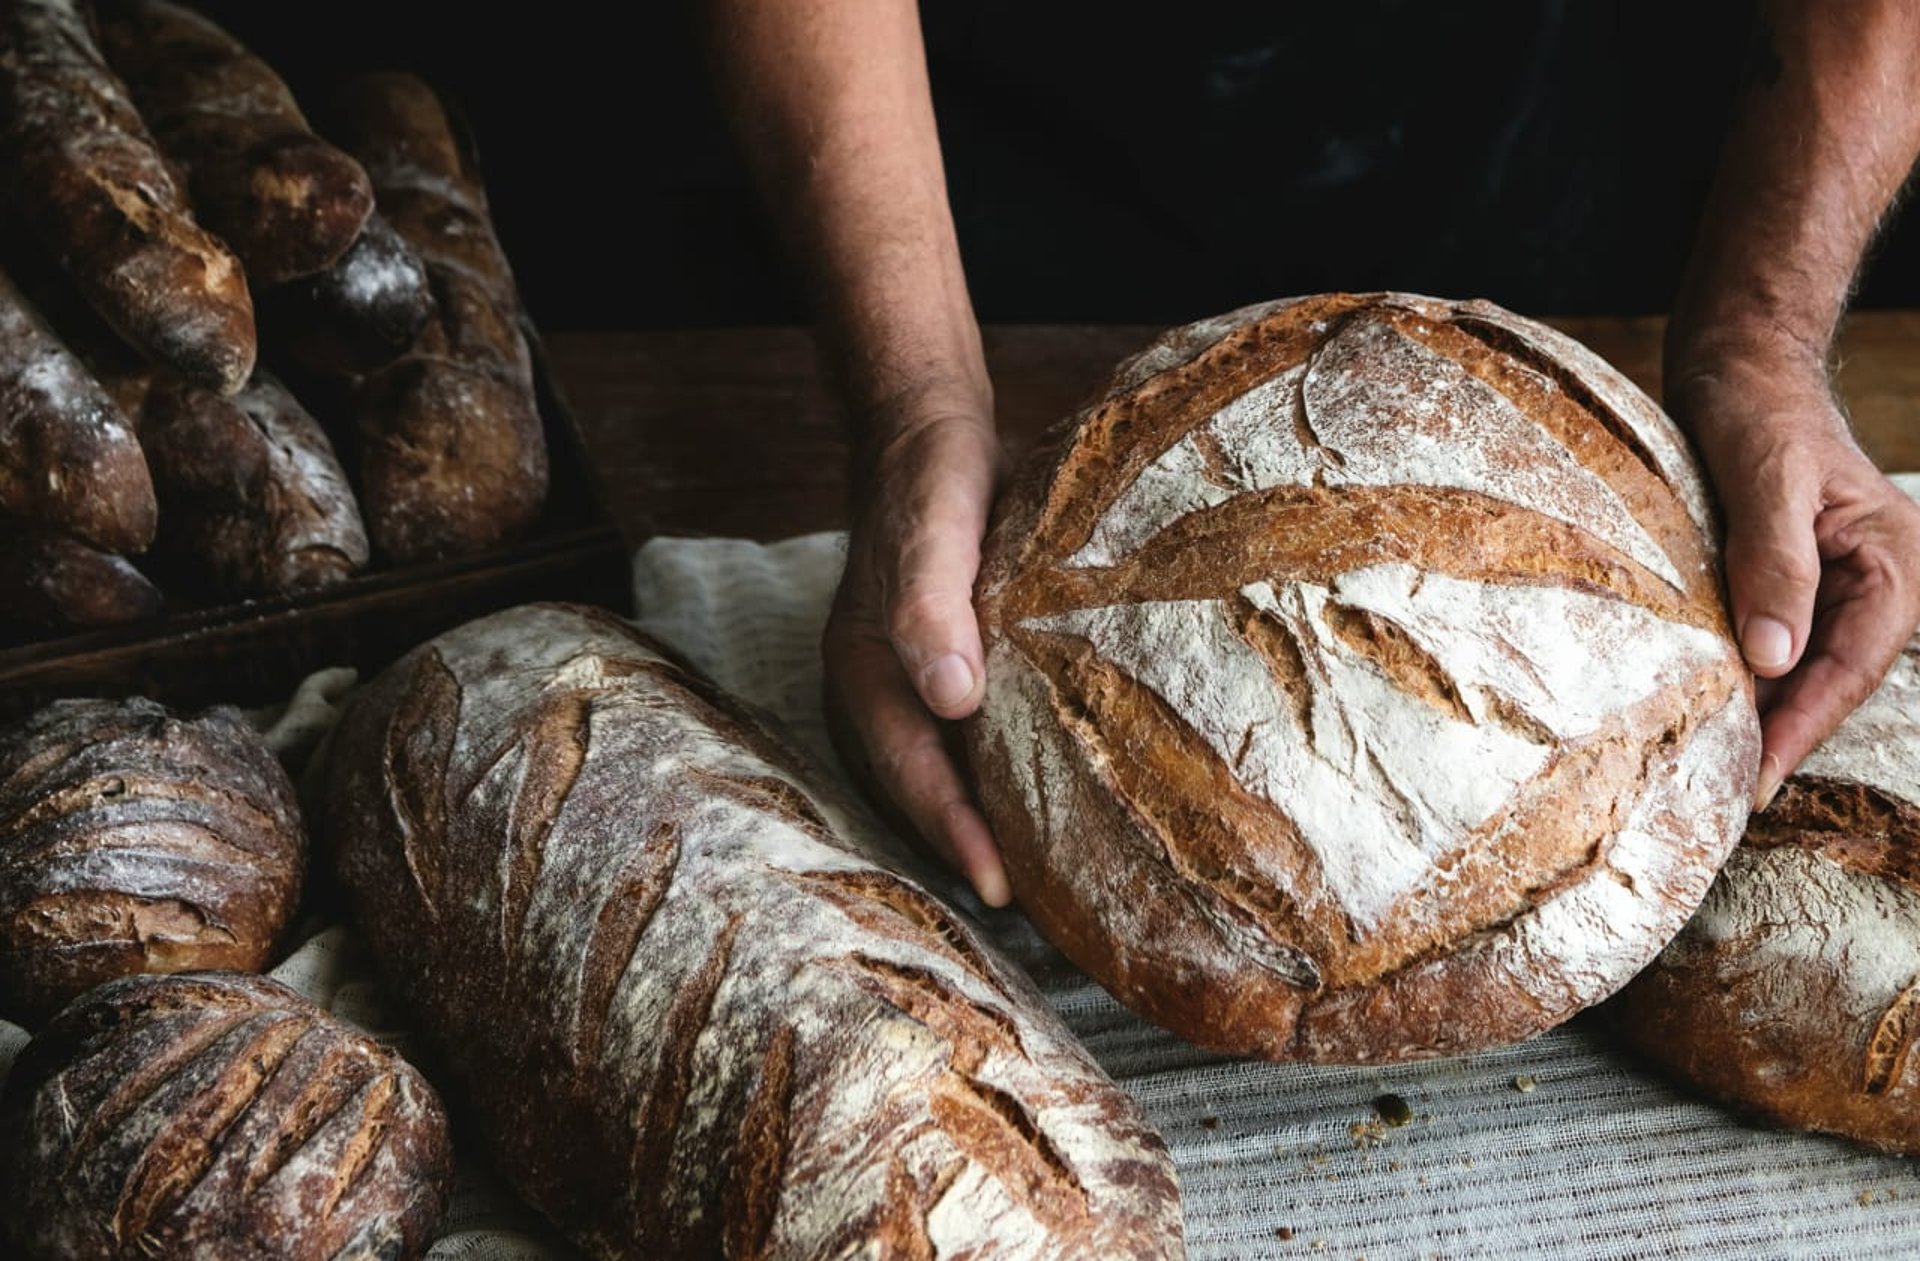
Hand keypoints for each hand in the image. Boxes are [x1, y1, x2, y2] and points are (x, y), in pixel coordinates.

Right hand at [823, 402, 1011, 905]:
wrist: (930, 433)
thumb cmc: (932, 479)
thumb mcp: (935, 530)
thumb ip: (933, 608)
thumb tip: (952, 699)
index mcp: (863, 670)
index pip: (911, 771)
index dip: (955, 832)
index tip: (1002, 886)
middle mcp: (876, 689)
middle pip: (918, 789)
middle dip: (967, 848)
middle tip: (1034, 906)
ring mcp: (905, 683)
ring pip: (938, 772)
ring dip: (980, 821)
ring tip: (1040, 874)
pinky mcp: (942, 669)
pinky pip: (961, 743)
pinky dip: (993, 777)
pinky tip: (1041, 796)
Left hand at [1669, 350, 1919, 808]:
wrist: (1738, 365)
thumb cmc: (1756, 406)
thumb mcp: (1763, 477)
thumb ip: (1775, 564)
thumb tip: (1774, 658)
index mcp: (1894, 559)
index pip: (1852, 665)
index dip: (1802, 728)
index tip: (1754, 779)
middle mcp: (1878, 580)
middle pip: (1832, 679)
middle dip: (1782, 736)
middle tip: (1722, 795)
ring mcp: (1839, 584)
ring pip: (1805, 669)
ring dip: (1764, 715)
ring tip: (1710, 770)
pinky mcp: (1795, 581)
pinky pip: (1779, 644)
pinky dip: (1748, 679)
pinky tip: (1708, 709)